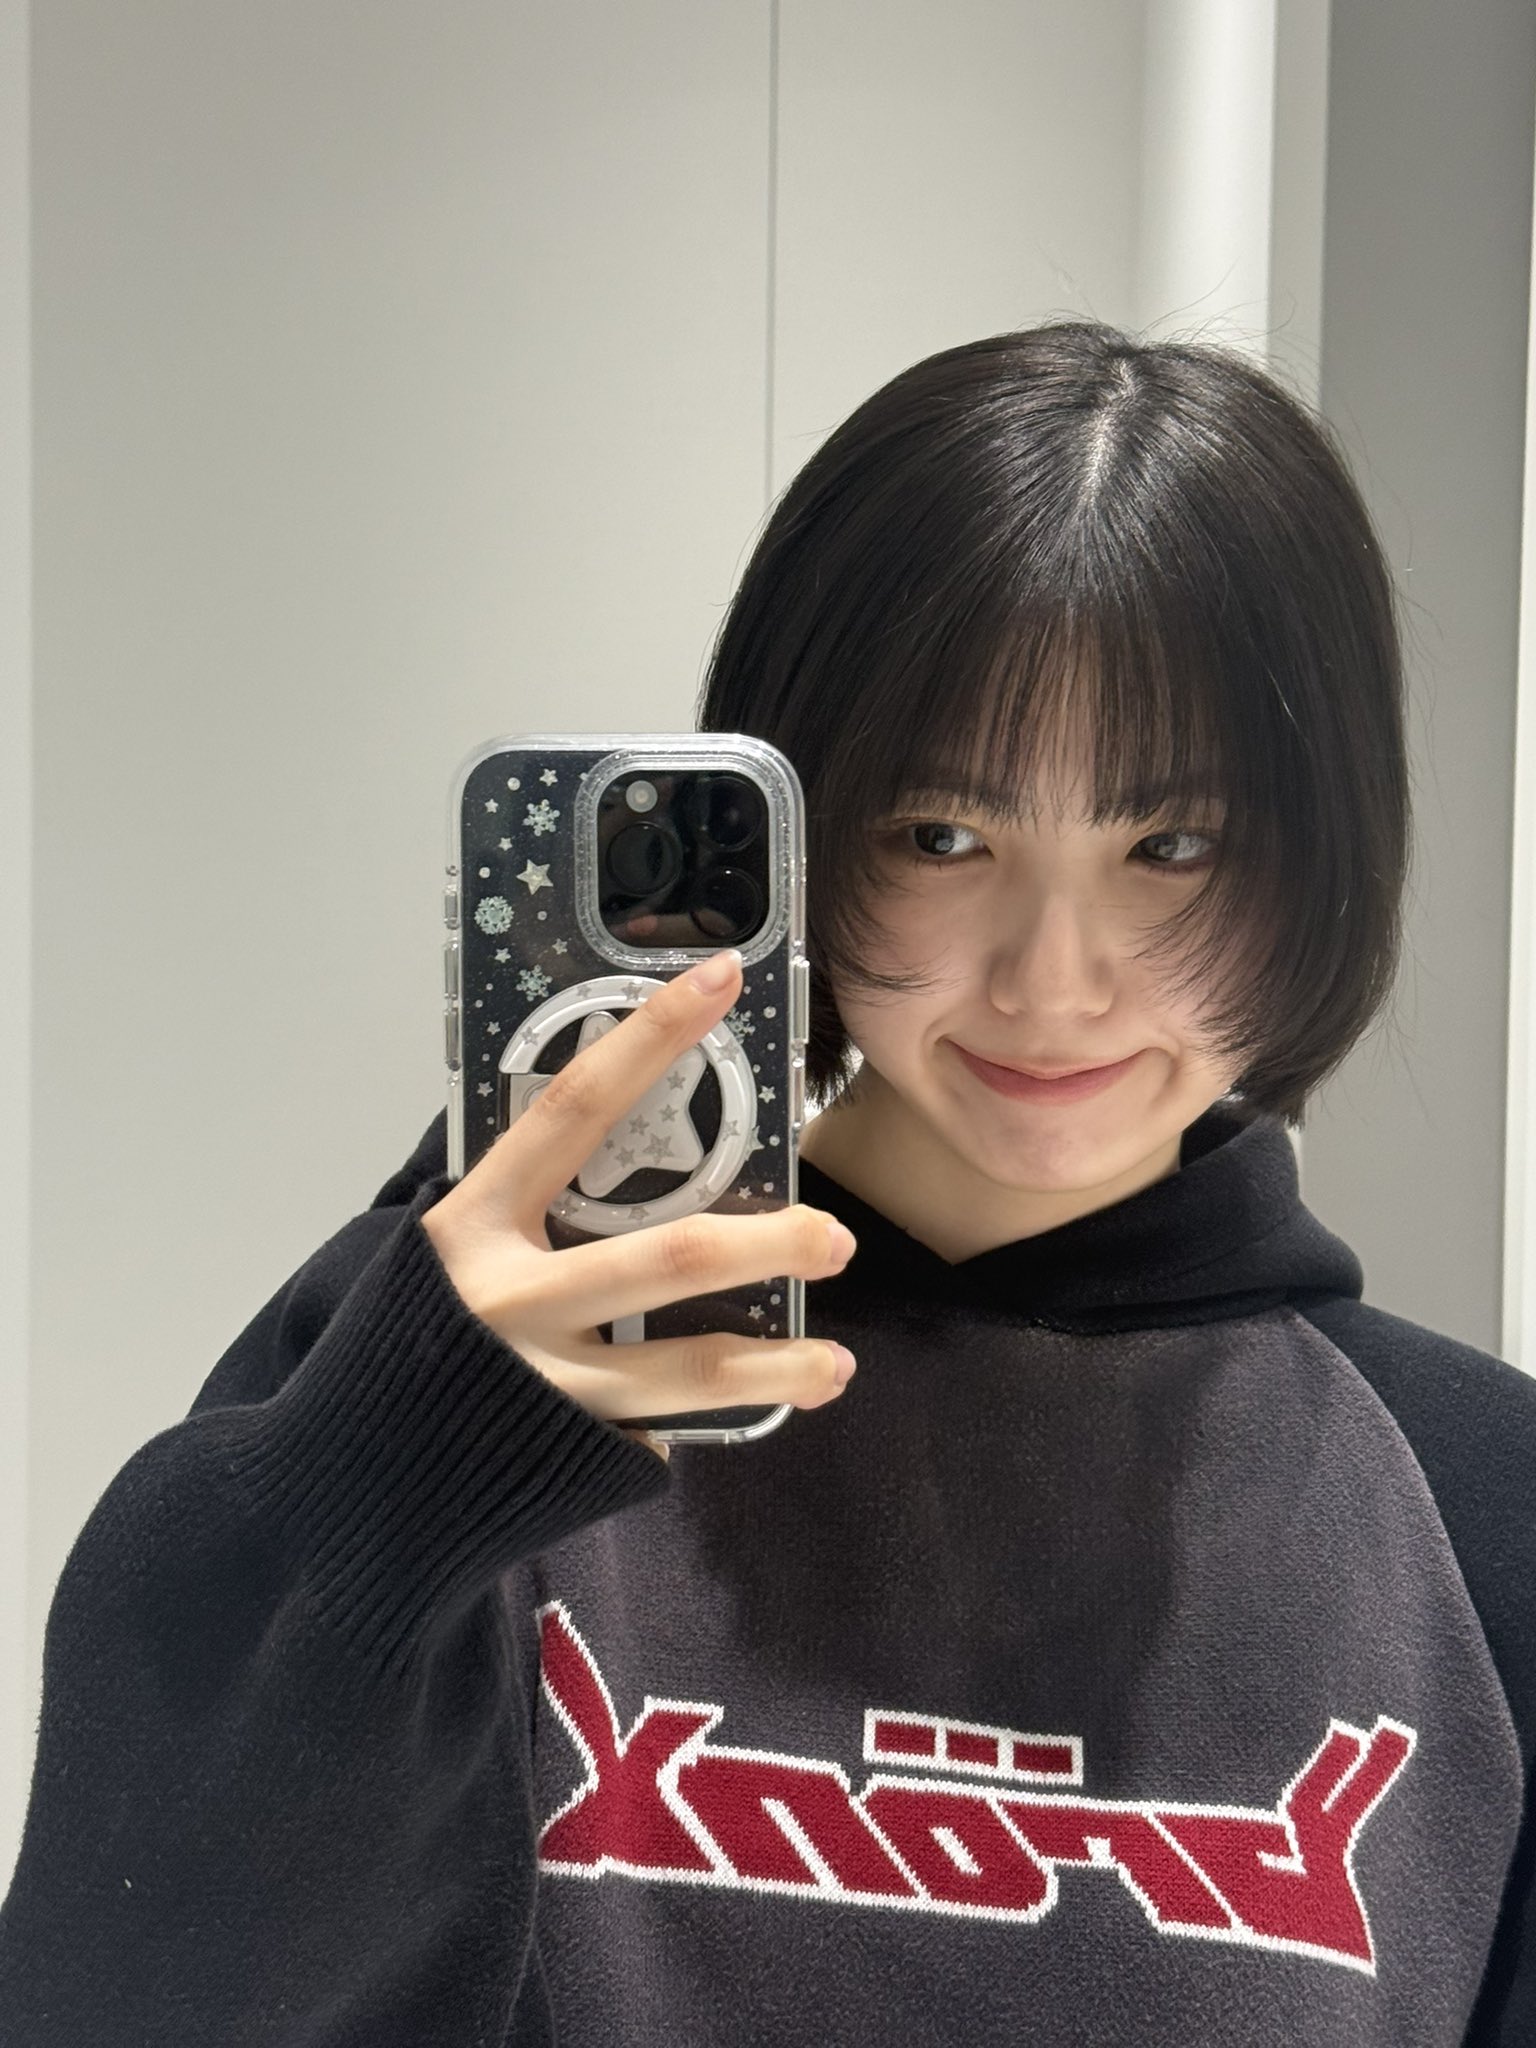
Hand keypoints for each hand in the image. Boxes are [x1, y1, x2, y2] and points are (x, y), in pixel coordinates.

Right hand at [420, 948, 857, 1454]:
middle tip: (836, 1238)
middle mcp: (511, 1298)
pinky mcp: (565, 1450)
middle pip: (670, 1258)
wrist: (335, 1475)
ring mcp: (542, 1380)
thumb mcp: (448, 1250)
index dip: (650, 1040)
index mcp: (476, 1222)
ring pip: (687, 1370)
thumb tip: (621, 1145)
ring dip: (775, 1365)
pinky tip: (730, 1418)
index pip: (575, 1108)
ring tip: (835, 1364)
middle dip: (770, 1245)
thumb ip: (524, 1208)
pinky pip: (651, 1429)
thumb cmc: (404, 1337)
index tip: (721, 982)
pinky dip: (695, 1419)